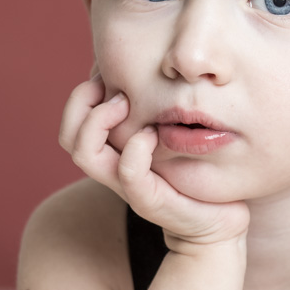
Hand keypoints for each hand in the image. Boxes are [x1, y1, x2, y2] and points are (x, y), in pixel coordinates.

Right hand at [59, 77, 249, 252]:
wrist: (221, 219)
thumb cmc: (199, 170)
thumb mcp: (174, 132)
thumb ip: (156, 109)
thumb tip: (152, 71)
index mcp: (114, 153)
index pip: (72, 124)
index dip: (82, 95)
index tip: (107, 71)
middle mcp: (113, 169)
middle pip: (68, 137)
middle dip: (80, 103)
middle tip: (108, 82)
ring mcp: (129, 186)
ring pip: (85, 153)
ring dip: (99, 120)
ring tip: (125, 101)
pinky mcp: (150, 200)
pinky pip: (128, 171)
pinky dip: (135, 147)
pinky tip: (154, 132)